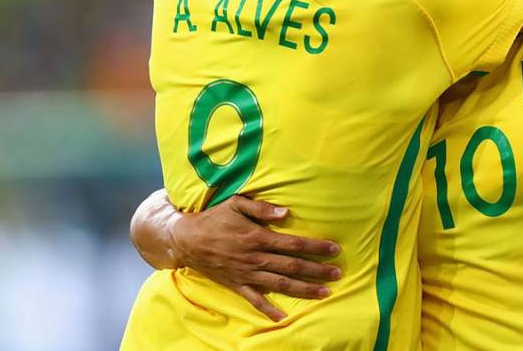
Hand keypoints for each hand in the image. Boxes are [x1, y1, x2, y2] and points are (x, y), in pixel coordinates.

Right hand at [169, 195, 341, 321]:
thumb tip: (286, 213)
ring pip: (280, 284)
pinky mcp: (236, 285)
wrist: (185, 239)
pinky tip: (284, 317)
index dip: (315, 246)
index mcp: (258, 237)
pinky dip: (269, 309)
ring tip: (324, 293)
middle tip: (337, 274)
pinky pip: (255, 300)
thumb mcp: (236, 204)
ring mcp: (246, 274)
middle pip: (292, 266)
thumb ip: (262, 209)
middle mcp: (255, 258)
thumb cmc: (214, 218)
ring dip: (303, 289)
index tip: (334, 249)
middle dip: (317, 270)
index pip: (294, 244)